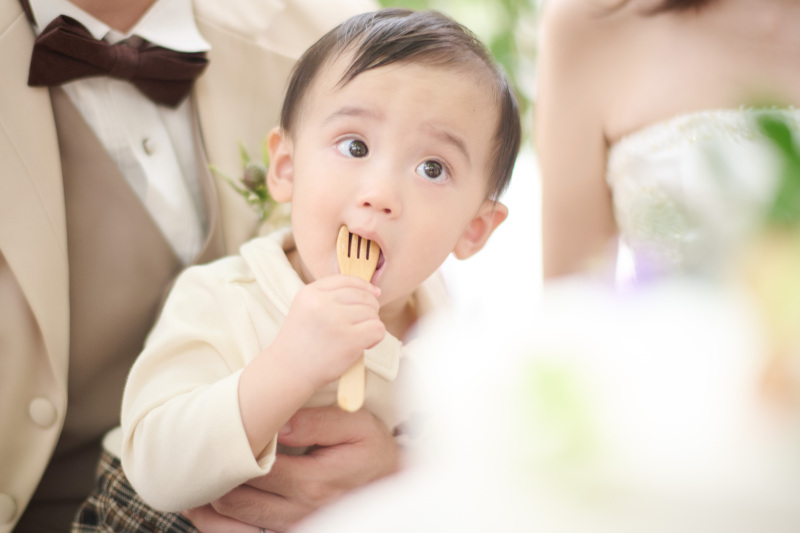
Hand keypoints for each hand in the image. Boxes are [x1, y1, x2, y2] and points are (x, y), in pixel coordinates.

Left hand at [184, 406, 398, 531]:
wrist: (392, 485)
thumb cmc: (371, 451)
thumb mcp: (357, 426)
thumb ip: (318, 422)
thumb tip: (280, 423)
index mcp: (313, 482)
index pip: (251, 468)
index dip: (229, 447)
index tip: (220, 426)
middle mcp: (299, 511)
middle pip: (233, 500)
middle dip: (211, 476)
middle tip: (201, 447)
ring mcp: (292, 527)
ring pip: (232, 520)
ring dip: (211, 498)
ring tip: (204, 469)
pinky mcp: (289, 531)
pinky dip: (222, 518)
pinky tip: (217, 496)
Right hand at [271, 275, 384, 388]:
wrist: (288, 371)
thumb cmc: (301, 343)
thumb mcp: (306, 308)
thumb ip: (330, 296)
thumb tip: (373, 291)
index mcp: (310, 292)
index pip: (347, 279)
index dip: (364, 286)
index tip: (373, 294)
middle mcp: (322, 302)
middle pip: (364, 295)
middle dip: (369, 309)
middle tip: (360, 325)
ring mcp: (336, 320)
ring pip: (372, 313)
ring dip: (370, 325)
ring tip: (356, 337)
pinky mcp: (349, 339)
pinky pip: (378, 329)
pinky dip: (375, 338)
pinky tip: (363, 345)